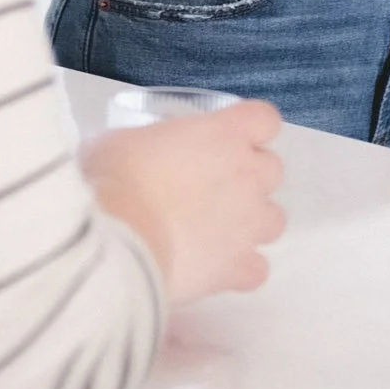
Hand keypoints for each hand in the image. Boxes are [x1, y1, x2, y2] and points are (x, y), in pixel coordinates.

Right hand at [83, 100, 284, 301]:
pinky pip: (257, 269)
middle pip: (273, 169)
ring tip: (215, 231)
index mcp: (224, 133)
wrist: (119, 238)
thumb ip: (143, 144)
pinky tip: (214, 269)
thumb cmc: (115, 177)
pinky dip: (240, 269)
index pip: (264, 119)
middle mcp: (247, 174)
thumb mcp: (122, 141)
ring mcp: (249, 223)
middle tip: (212, 186)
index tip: (226, 139)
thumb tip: (130, 156)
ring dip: (251, 222)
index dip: (250, 129)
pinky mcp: (239, 268)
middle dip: (250, 176)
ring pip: (274, 220)